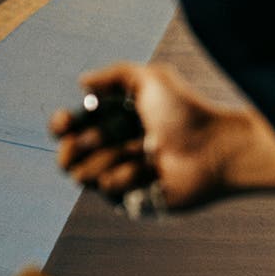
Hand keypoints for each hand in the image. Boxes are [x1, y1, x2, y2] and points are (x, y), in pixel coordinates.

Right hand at [50, 62, 231, 212]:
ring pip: (83, 175)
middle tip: (98, 139)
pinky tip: (152, 171)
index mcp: (114, 121)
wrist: (213, 149)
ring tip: (142, 151)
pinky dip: (128, 175)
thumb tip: (82, 83)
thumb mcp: (151, 79)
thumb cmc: (186, 112)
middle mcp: (113, 150)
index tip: (63, 123)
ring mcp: (120, 177)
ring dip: (110, 158)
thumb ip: (114, 75)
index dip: (61, 126)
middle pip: (68, 155)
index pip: (72, 127)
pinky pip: (108, 190)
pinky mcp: (130, 201)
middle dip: (78, 146)